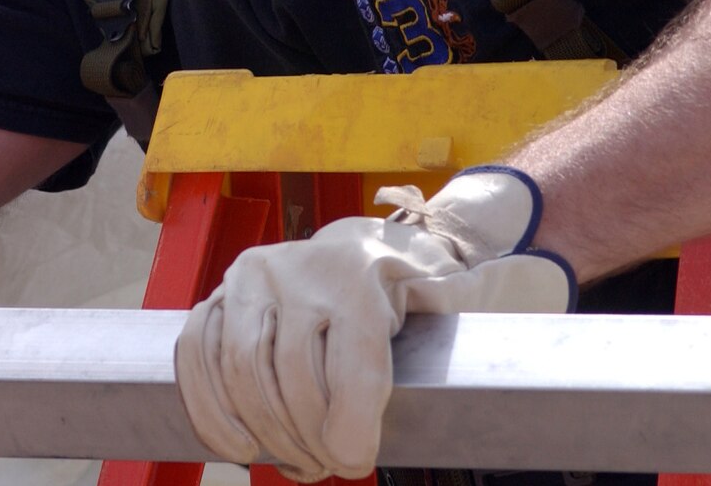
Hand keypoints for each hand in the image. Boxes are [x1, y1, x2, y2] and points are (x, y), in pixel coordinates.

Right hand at [174, 166, 573, 481]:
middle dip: (307, 436)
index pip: (350, 360)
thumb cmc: (406, 290)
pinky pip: (195, 357)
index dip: (351, 423)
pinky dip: (209, 408)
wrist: (364, 246)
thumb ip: (452, 341)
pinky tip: (235, 445)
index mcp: (358, 276)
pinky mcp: (214, 298)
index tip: (357, 461)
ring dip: (264, 433)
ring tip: (295, 461)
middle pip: (289, 375)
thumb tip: (514, 386)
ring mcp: (247, 282)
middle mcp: (294, 270)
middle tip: (327, 468)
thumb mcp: (444, 304)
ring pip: (240, 370)